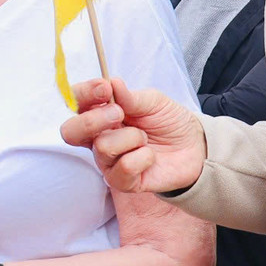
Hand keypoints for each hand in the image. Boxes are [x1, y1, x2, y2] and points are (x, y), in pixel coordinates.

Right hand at [59, 78, 207, 194]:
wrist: (194, 146)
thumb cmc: (168, 122)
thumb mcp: (153, 101)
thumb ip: (131, 96)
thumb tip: (111, 83)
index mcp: (100, 114)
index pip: (76, 103)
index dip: (84, 94)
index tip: (105, 88)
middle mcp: (98, 138)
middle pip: (71, 132)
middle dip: (93, 120)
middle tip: (120, 114)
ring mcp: (108, 162)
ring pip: (102, 147)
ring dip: (131, 138)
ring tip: (145, 138)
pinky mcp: (122, 182)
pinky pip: (123, 168)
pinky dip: (142, 158)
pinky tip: (150, 157)